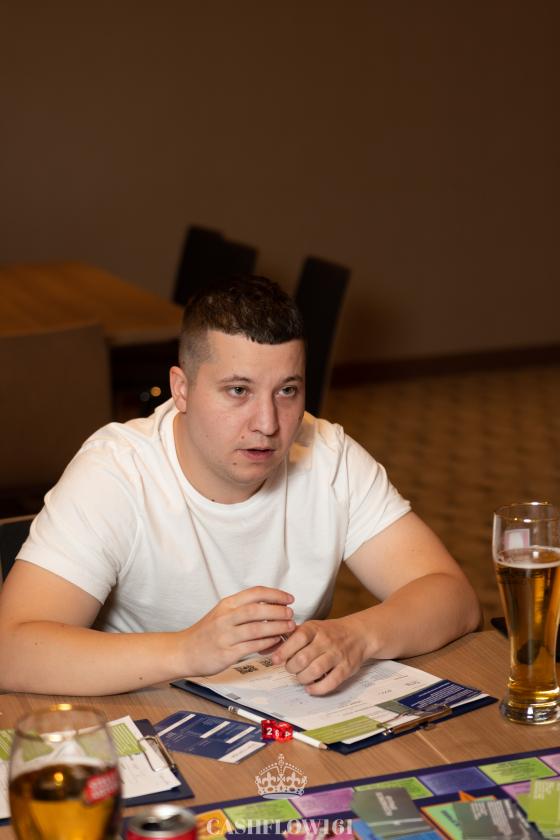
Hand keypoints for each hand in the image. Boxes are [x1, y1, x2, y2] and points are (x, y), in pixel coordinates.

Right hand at [179, 586, 295, 675]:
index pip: (255, 593)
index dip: (275, 594)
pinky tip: (276, 641)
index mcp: (226, 604)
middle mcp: (226, 618)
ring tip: (289, 627)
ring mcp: (226, 635)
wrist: (183, 651)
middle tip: (291, 613)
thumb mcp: (221, 613)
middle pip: (257, 609)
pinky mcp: (227, 653)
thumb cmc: (205, 633)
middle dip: (278, 610)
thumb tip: (270, 605)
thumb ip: (242, 608)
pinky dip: (267, 643)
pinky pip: (252, 646)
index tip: (289, 598)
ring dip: (276, 627)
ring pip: (257, 628)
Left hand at [270, 614, 368, 694]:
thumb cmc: (329, 632)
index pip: (296, 639)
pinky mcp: (346, 668)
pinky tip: (310, 687)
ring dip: (302, 678)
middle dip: (291, 667)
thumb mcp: (311, 628)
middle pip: (303, 658)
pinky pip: (330, 682)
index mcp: (314, 628)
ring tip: (301, 677)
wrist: (358, 634)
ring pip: (315, 671)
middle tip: (290, 668)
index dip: (283, 651)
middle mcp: (326, 640)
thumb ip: (292, 636)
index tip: (275, 659)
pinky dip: (317, 689)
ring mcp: (337, 654)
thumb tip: (267, 646)